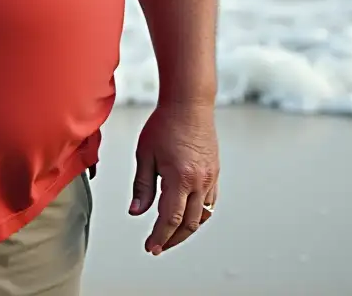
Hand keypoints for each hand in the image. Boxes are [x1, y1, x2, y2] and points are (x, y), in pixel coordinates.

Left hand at [129, 102, 218, 255]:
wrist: (188, 103)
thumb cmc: (164, 124)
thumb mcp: (145, 154)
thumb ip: (141, 186)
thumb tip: (136, 212)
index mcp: (180, 179)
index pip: (170, 219)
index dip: (159, 237)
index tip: (150, 247)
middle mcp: (199, 182)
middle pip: (189, 224)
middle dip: (172, 239)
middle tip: (157, 246)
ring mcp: (211, 178)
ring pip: (203, 216)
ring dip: (187, 229)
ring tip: (170, 234)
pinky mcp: (215, 172)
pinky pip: (210, 202)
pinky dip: (199, 214)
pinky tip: (187, 213)